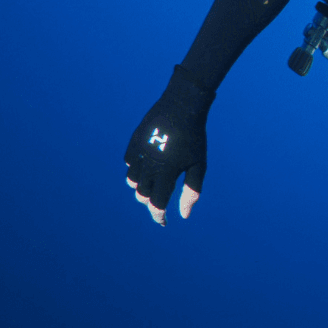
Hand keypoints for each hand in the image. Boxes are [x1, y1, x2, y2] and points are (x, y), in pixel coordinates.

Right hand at [123, 66, 213, 224]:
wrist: (182, 106)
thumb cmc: (195, 138)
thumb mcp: (198, 165)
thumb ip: (191, 191)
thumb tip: (184, 215)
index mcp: (166, 172)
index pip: (157, 203)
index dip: (159, 215)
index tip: (163, 221)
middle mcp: (148, 165)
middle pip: (143, 193)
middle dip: (150, 201)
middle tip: (159, 203)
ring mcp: (138, 153)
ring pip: (132, 180)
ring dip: (141, 187)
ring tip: (152, 187)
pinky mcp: (133, 142)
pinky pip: (129, 162)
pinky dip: (135, 169)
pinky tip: (144, 168)